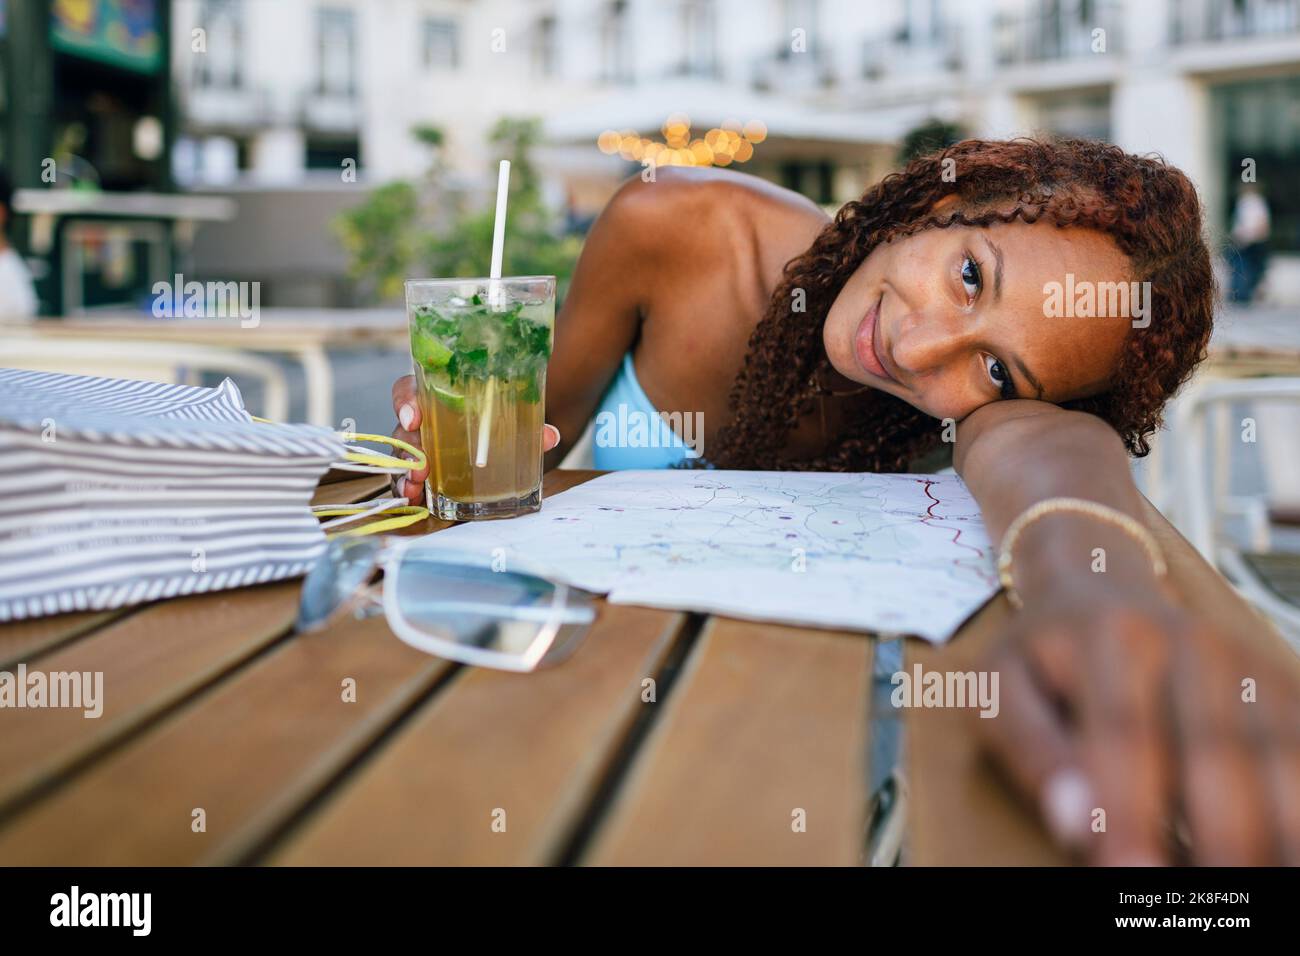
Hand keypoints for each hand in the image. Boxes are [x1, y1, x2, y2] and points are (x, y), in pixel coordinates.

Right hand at [390, 374, 560, 503]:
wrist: (505, 445)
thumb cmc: (500, 424)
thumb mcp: (513, 421)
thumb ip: (529, 427)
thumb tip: (549, 436)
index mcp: (437, 397)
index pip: (409, 390)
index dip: (405, 402)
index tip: (414, 417)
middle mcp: (424, 422)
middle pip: (404, 428)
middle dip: (408, 447)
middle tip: (422, 466)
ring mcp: (420, 448)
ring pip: (403, 456)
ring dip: (405, 473)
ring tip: (415, 487)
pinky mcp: (423, 472)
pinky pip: (407, 479)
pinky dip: (408, 490)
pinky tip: (414, 500)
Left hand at [977, 582, 1299, 864]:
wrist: (1096, 584)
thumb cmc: (1039, 659)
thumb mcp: (1001, 688)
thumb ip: (1030, 752)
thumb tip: (1072, 823)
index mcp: (1111, 638)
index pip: (1124, 734)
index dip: (1129, 811)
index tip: (1127, 874)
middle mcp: (1190, 642)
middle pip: (1216, 752)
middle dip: (1218, 837)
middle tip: (1204, 901)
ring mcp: (1244, 661)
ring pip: (1277, 755)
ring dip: (1276, 831)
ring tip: (1259, 889)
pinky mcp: (1277, 683)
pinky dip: (1298, 808)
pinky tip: (1287, 854)